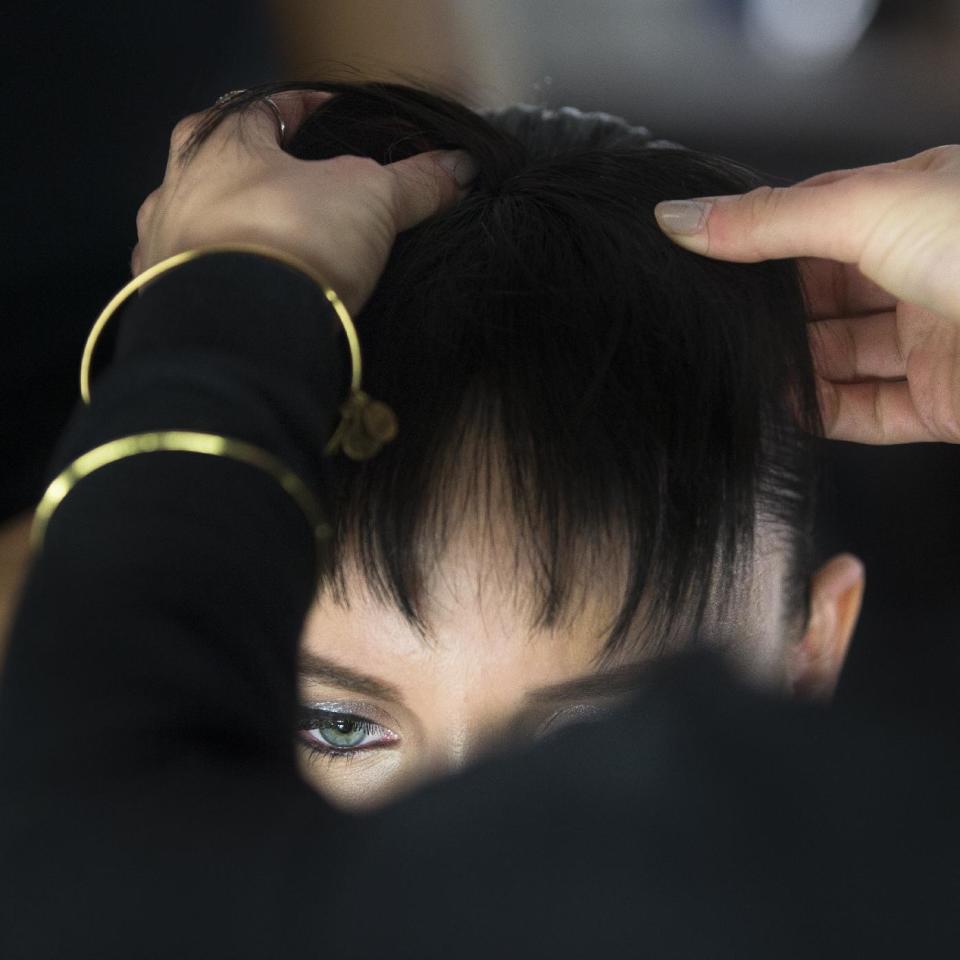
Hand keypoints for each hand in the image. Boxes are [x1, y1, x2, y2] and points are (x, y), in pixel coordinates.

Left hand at [131, 90, 475, 316]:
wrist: (242, 332)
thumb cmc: (293, 237)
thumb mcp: (371, 198)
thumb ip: (414, 182)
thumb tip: (458, 167)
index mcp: (217, 141)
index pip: (268, 106)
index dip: (310, 110)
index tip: (337, 118)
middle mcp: (176, 188)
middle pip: (232, 167)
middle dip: (272, 175)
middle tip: (314, 187)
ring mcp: (164, 248)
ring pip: (210, 226)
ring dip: (244, 231)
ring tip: (289, 247)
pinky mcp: (166, 303)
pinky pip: (203, 281)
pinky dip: (232, 282)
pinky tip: (261, 294)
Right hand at [654, 145, 959, 444]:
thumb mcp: (868, 210)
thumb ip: (769, 221)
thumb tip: (681, 217)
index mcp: (909, 208)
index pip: (807, 226)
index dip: (749, 243)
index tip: (690, 261)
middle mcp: (918, 271)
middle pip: (814, 298)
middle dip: (762, 313)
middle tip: (705, 325)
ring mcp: (927, 339)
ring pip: (833, 357)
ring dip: (783, 368)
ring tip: (730, 372)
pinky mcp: (937, 401)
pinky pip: (860, 411)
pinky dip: (815, 414)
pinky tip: (776, 409)